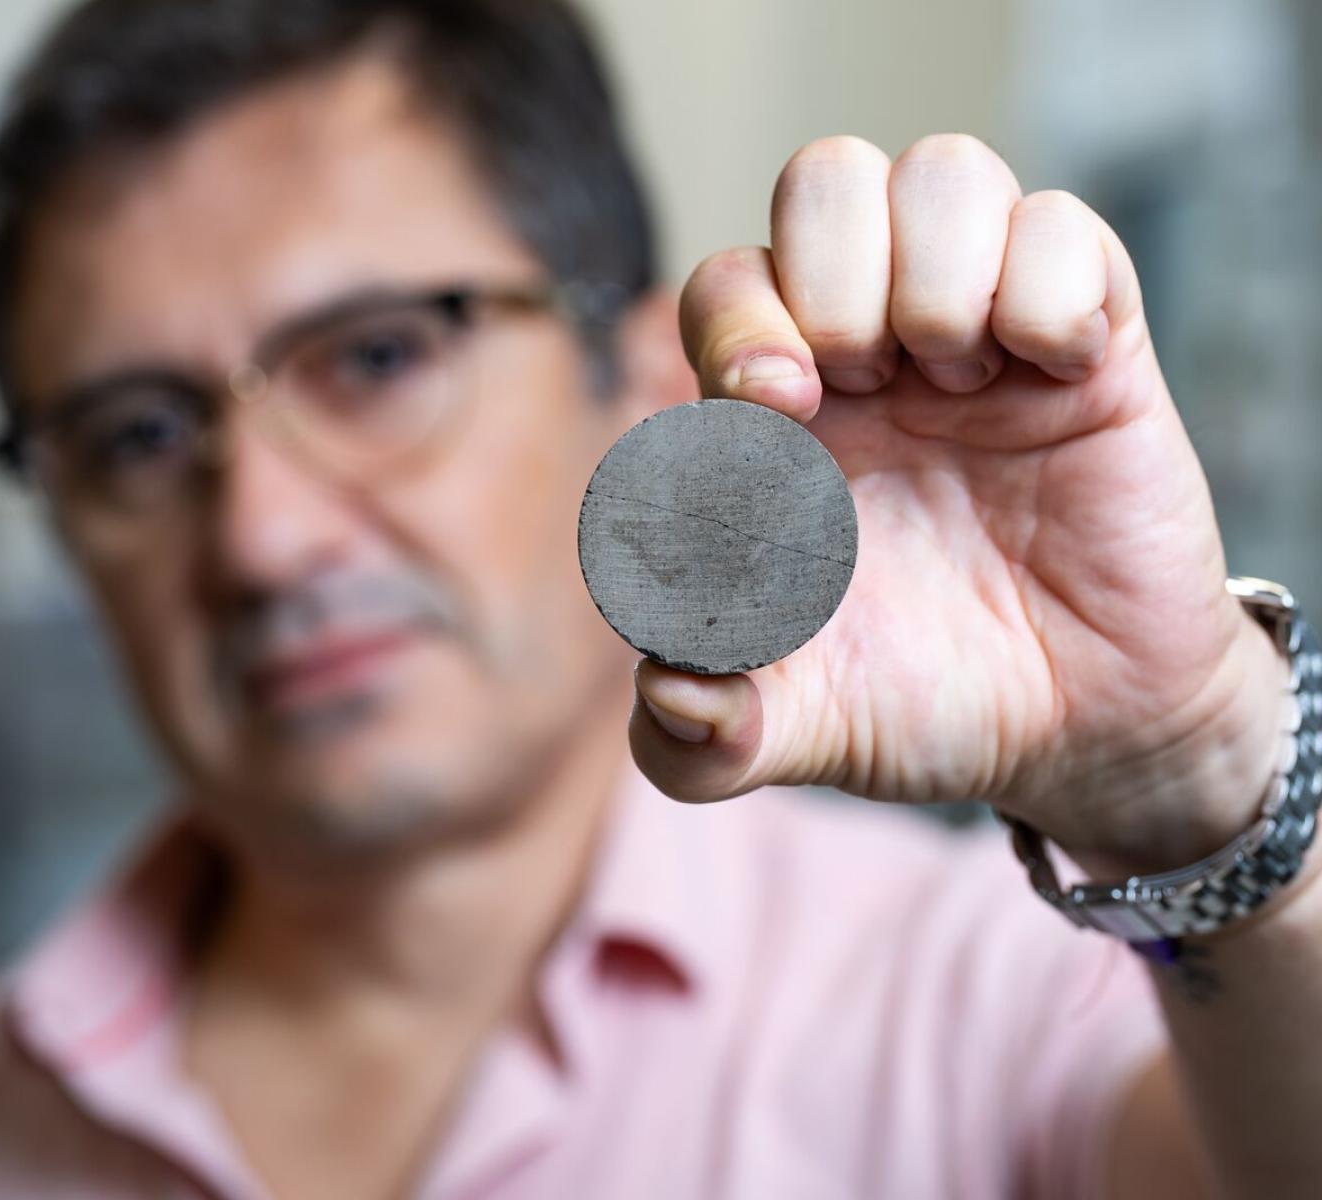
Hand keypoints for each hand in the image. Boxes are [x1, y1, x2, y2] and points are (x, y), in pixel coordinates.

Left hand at [632, 134, 1287, 874]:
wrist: (1080, 733)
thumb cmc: (921, 702)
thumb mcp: (801, 730)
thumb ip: (706, 741)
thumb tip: (670, 696)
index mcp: (783, 422)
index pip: (727, 287)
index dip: (737, 323)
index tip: (776, 410)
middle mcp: (874, 353)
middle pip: (823, 181)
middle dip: (832, 273)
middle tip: (862, 378)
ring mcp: (980, 336)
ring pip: (942, 173)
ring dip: (940, 270)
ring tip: (962, 382)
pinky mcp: (1091, 343)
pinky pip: (1065, 225)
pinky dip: (1050, 286)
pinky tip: (1054, 376)